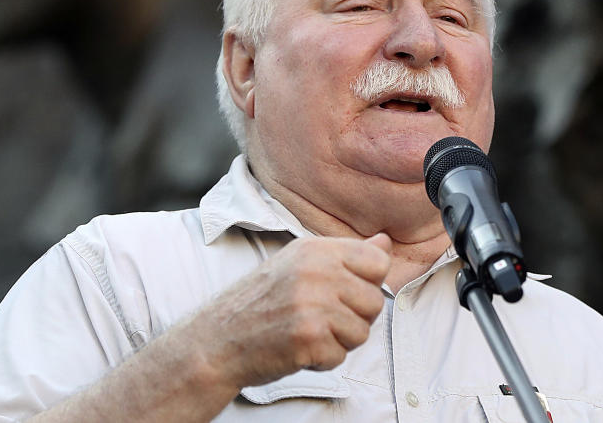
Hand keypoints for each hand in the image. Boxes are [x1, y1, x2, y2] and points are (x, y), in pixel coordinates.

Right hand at [189, 233, 391, 389]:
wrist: (217, 339)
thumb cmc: (262, 301)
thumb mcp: (300, 263)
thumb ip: (347, 254)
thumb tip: (385, 243)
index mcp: (316, 249)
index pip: (378, 261)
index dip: (370, 282)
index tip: (347, 291)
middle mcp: (316, 272)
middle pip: (375, 301)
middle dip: (354, 317)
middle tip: (322, 317)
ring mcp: (312, 305)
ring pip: (362, 331)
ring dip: (339, 341)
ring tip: (309, 331)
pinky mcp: (308, 338)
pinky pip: (341, 356)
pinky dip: (323, 360)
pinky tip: (299, 348)